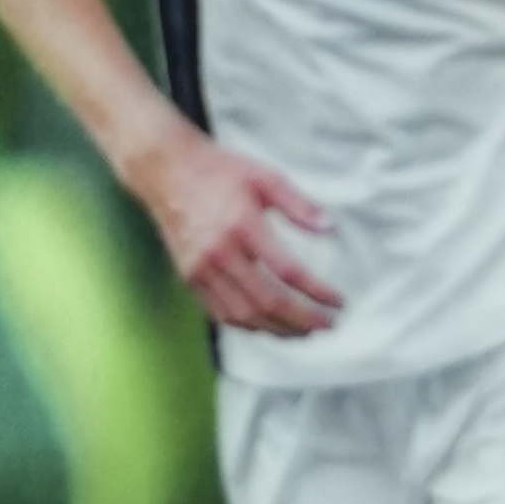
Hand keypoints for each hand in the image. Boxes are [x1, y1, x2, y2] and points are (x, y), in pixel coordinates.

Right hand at [131, 127, 341, 335]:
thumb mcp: (265, 177)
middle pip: (267, 302)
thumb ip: (299, 205)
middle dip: (302, 320)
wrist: (166, 171)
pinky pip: (221, 314)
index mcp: (243, 226)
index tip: (338, 302)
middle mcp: (220, 252)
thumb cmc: (220, 171)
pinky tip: (270, 325)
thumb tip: (330, 229)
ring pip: (244, 315)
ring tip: (304, 332)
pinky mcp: (189, 277)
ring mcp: (201, 269)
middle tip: (328, 325)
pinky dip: (249, 325)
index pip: (287, 271)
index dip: (317, 292)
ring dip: (278, 330)